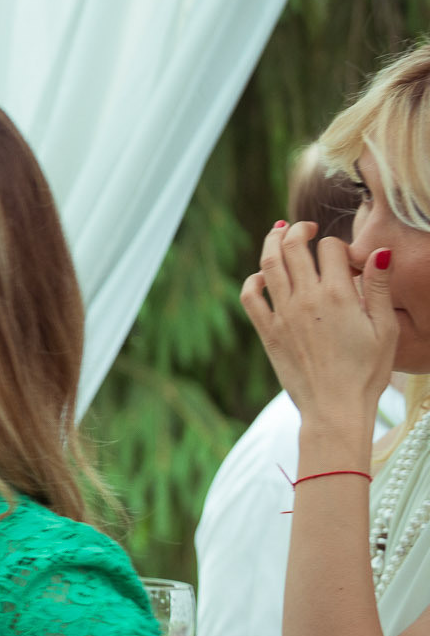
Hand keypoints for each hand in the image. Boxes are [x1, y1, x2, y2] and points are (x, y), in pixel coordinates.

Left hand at [241, 221, 394, 434]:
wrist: (335, 407)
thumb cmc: (366, 371)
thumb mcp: (385, 329)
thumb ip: (380, 288)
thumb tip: (379, 252)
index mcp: (339, 295)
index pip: (330, 248)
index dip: (338, 245)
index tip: (344, 257)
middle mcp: (306, 299)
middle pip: (293, 247)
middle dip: (298, 229)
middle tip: (305, 227)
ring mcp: (283, 314)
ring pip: (268, 265)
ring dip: (271, 242)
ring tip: (278, 231)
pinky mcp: (267, 332)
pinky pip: (250, 298)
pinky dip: (252, 281)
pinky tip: (260, 277)